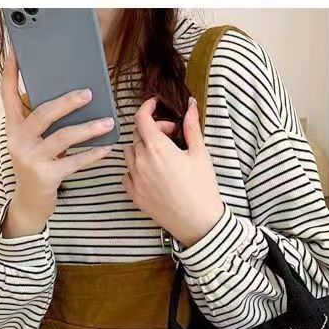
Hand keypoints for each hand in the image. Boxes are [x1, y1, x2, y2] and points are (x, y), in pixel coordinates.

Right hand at [0, 48, 115, 237]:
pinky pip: (74, 161)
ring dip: (88, 129)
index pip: (8, 95)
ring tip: (108, 122)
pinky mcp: (46, 176)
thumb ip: (37, 124)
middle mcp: (18, 140)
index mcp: (13, 128)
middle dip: (67, 102)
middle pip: (43, 113)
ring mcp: (31, 158)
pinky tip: (107, 148)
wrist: (28, 205)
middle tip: (89, 94)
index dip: (11, 73)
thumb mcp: (29, 144)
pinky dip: (92, 155)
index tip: (16, 52)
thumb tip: (63, 99)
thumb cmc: (35, 168)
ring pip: (63, 137)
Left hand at [122, 96, 224, 247]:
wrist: (198, 223)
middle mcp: (141, 161)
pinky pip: (126, 174)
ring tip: (160, 154)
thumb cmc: (202, 189)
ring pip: (129, 153)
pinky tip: (150, 172)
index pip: (141, 118)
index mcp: (157, 148)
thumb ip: (191, 127)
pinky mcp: (134, 194)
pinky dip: (135, 168)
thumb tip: (191, 105)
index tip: (154, 106)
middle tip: (171, 136)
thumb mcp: (200, 154)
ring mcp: (136, 179)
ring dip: (142, 147)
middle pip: (137, 134)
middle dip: (153, 129)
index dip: (147, 107)